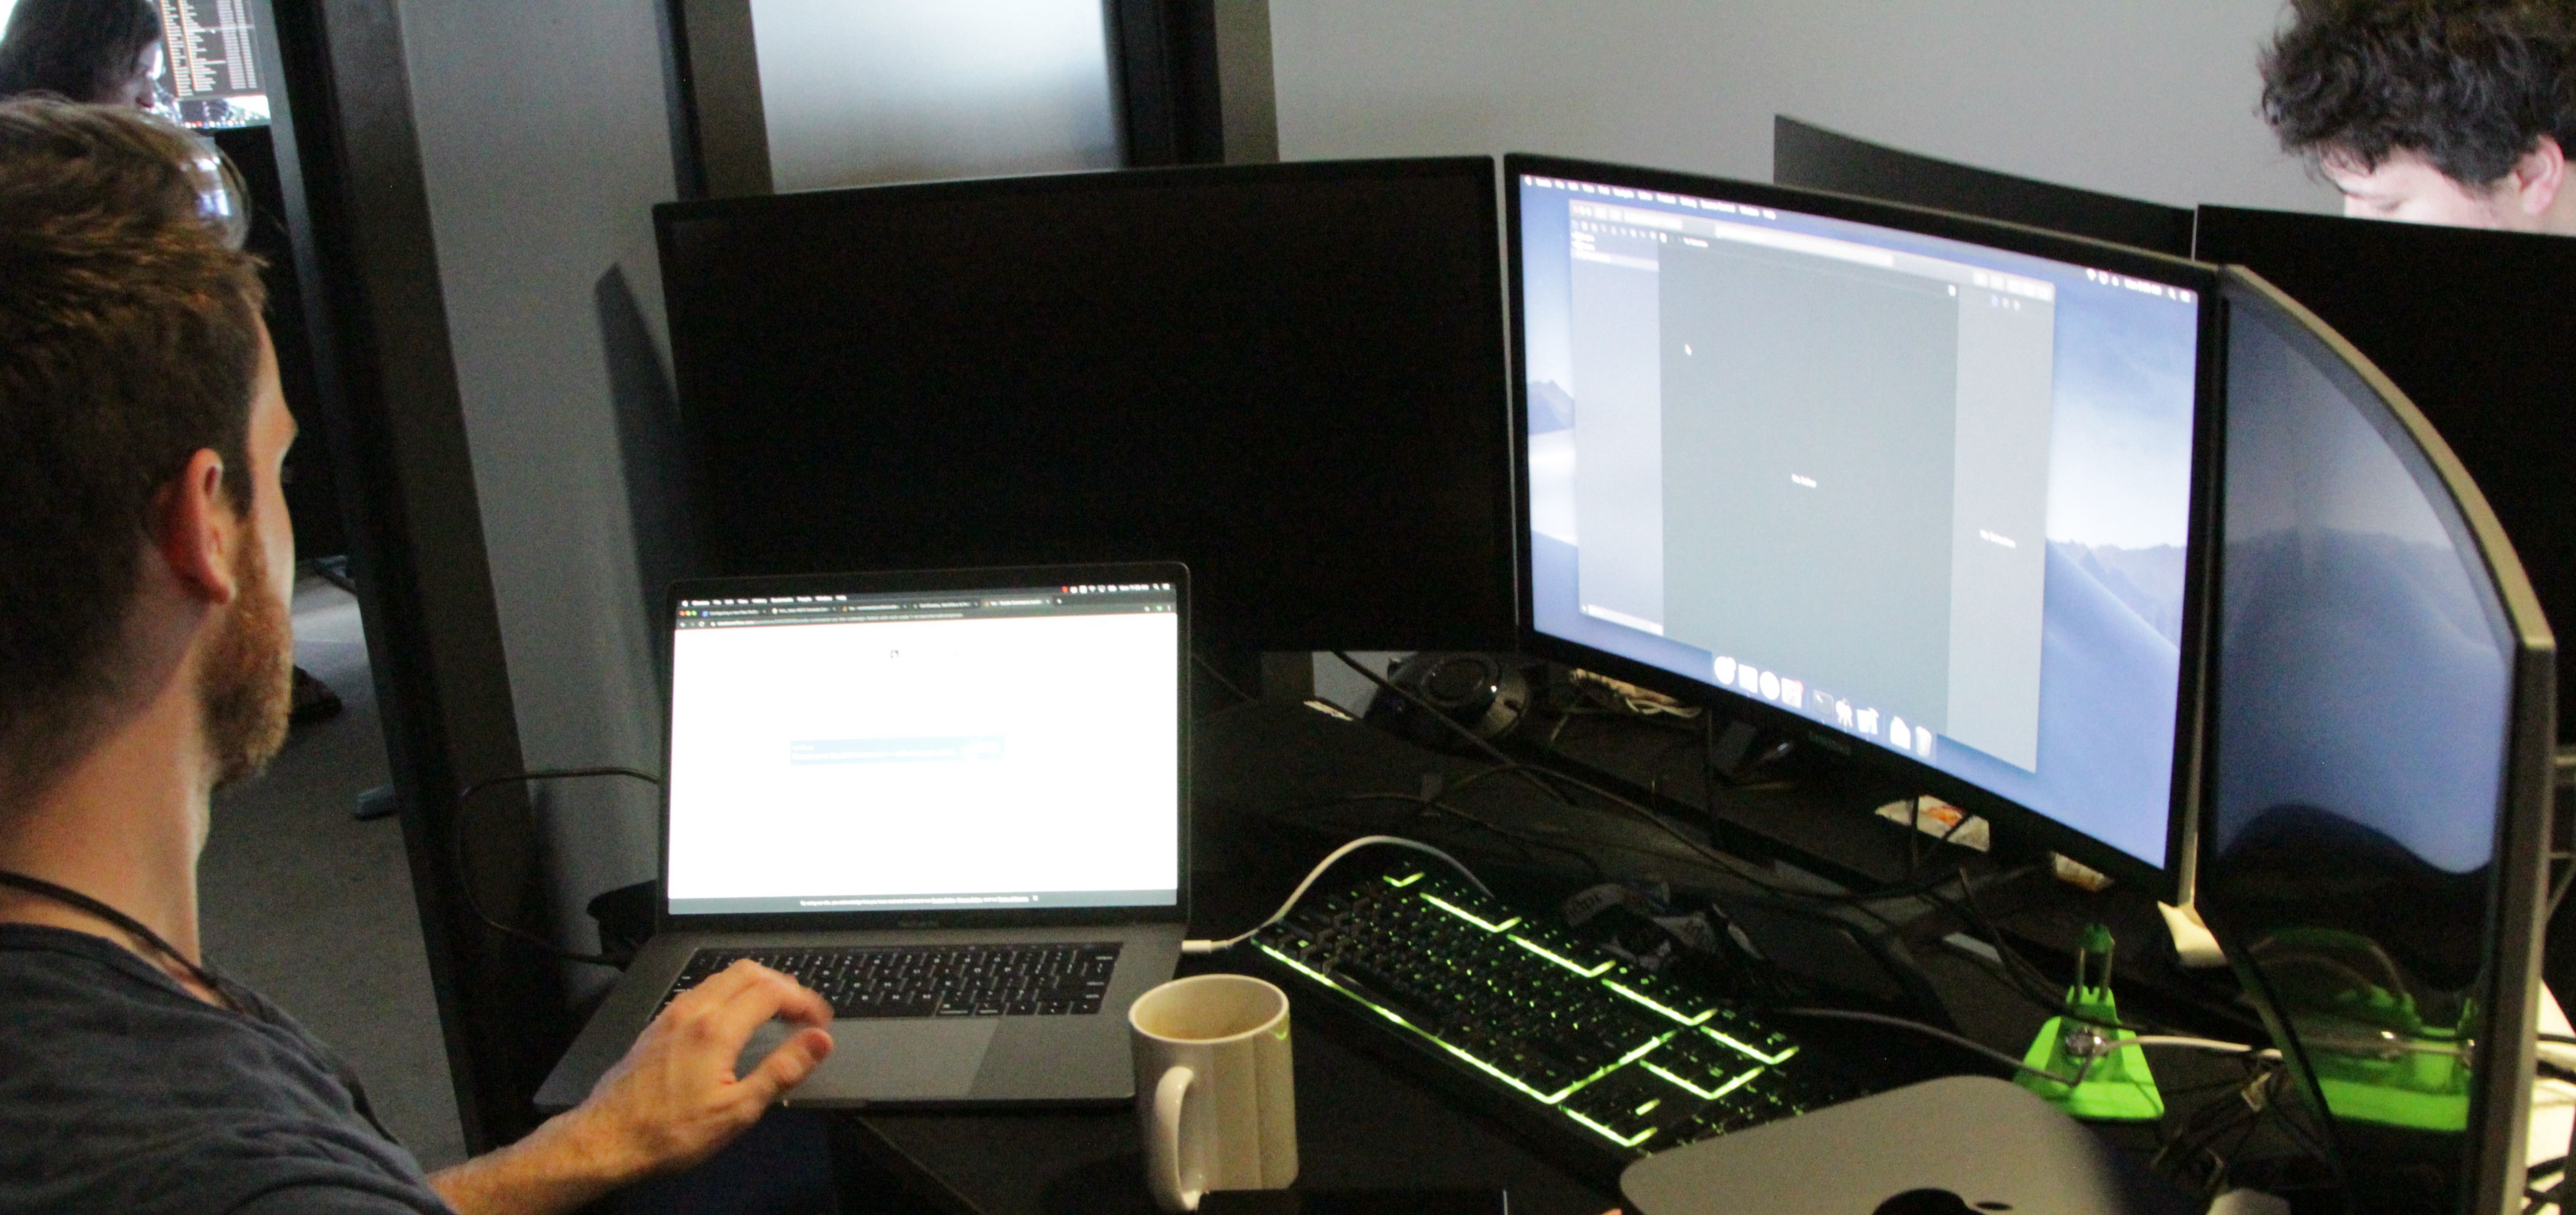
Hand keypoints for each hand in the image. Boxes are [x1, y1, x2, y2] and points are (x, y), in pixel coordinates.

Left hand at [568, 959, 836, 1181]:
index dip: (805, 1001)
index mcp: (716, 1029)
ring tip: (774, 1011)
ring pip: (722, 977)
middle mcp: (692, 1011)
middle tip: (801, 1011)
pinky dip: (728, 993)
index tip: (820, 1020)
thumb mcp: (737, 1110)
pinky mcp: (658, 1025)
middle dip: (783, 984)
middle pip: (748, 971)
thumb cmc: (669, 1131)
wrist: (607, 1139)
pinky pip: (701, 991)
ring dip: (755, 985)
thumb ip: (782, 1070)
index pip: (773, 991)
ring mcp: (672, 1015)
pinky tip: (732, 1020)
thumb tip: (818, 1041)